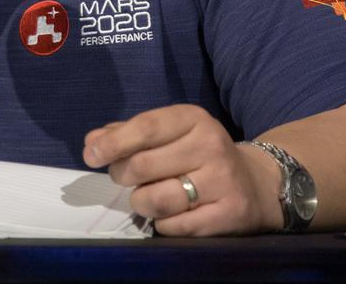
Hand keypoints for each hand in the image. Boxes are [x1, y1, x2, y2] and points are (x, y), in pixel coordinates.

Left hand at [83, 105, 282, 235]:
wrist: (255, 185)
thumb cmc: (200, 154)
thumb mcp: (171, 133)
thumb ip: (128, 134)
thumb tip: (91, 143)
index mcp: (194, 119)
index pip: (146, 128)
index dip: (113, 143)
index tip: (90, 155)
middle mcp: (211, 146)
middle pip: (145, 165)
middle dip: (122, 175)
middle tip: (121, 178)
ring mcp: (222, 182)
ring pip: (158, 200)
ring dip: (140, 202)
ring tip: (144, 197)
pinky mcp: (229, 215)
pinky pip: (176, 226)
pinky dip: (162, 224)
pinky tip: (168, 215)